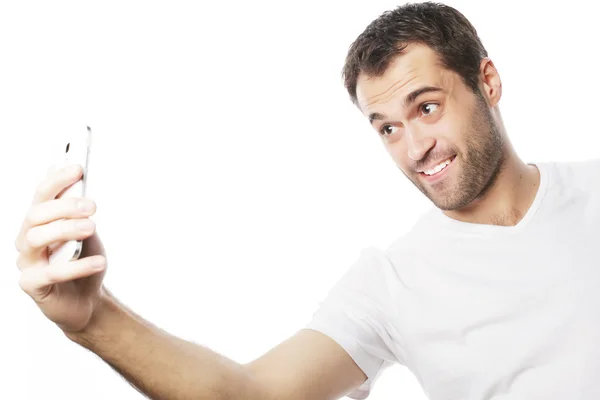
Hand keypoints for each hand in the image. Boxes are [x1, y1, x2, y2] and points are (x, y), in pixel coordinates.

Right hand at [15, 164, 107, 332]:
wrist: (86, 299)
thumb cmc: (83, 261)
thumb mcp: (87, 233)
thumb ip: (80, 211)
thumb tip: (77, 179)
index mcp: (38, 221)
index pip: (41, 195)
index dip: (57, 180)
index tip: (78, 169)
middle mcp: (26, 239)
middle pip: (36, 215)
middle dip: (64, 206)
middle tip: (92, 206)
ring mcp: (26, 262)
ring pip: (36, 239)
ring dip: (66, 229)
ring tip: (92, 228)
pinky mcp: (31, 284)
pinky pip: (50, 273)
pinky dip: (77, 266)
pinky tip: (100, 262)